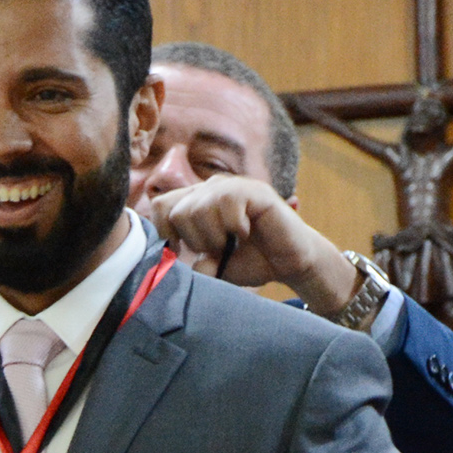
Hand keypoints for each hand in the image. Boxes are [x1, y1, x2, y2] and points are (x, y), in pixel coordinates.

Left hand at [144, 177, 359, 314]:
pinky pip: (227, 203)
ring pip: (198, 208)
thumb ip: (195, 264)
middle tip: (218, 248)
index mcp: (197, 202)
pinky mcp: (254, 190)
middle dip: (194, 240)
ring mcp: (232, 186)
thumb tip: (181, 265)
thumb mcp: (215, 267)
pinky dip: (234, 226)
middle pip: (177, 210)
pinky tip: (247, 232)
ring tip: (234, 241)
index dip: (166, 231)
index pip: (162, 206)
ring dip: (214, 235)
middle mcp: (211, 188)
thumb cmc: (252, 261)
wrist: (289, 263)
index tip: (183, 251)